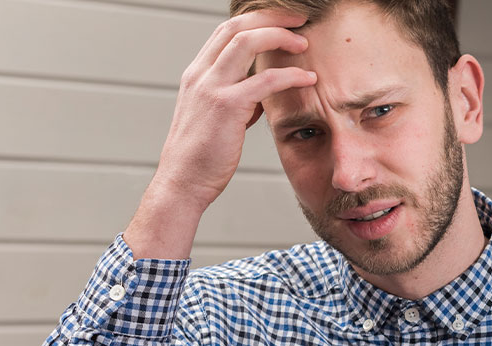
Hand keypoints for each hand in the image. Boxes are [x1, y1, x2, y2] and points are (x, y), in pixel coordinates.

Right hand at [126, 10, 315, 257]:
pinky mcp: (226, 107)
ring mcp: (211, 87)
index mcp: (197, 74)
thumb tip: (261, 96)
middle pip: (237, 26)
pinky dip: (290, 75)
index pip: (226, 31)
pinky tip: (308, 79)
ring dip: (280, 36)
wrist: (183, 182)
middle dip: (271, 17)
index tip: (284, 22)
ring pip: (247, 41)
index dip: (257, 20)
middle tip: (300, 19)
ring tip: (305, 42)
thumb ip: (238, 101)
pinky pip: (264, 80)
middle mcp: (201, 74)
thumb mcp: (217, 120)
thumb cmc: (202, 157)